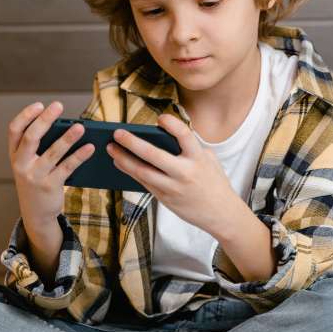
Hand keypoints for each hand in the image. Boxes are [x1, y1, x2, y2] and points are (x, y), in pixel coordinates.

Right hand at [7, 101, 93, 226]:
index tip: (39, 105)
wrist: (35, 213)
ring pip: (52, 153)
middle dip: (45, 119)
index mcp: (15, 155)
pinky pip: (67, 167)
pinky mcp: (50, 186)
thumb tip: (64, 125)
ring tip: (80, 127)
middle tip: (58, 105)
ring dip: (68, 138)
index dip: (26, 115)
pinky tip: (89, 147)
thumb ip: (37, 147)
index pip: (14, 130)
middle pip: (31, 137)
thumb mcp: (29, 164)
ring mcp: (35, 176)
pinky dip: (79, 156)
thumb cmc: (35, 180)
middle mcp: (21, 164)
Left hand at [106, 113, 243, 236]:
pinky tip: (120, 162)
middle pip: (153, 155)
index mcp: (198, 158)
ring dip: (123, 159)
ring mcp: (173, 187)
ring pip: (142, 171)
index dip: (172, 124)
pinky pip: (143, 182)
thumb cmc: (214, 182)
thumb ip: (190, 147)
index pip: (184, 135)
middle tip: (117, 133)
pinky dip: (130, 171)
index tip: (160, 118)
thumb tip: (162, 137)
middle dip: (132, 142)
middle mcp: (184, 172)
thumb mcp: (209, 160)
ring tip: (111, 148)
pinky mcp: (165, 198)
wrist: (220, 214)